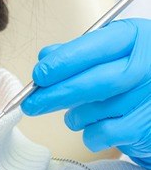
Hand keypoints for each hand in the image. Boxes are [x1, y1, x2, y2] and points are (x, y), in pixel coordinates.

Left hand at [21, 19, 150, 168]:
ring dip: (75, 115)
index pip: (93, 48)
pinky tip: (90, 127)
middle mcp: (147, 64)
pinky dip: (90, 133)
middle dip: (57, 93)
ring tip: (72, 114)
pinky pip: (108, 133)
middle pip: (96, 82)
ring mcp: (150, 96)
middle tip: (31, 103)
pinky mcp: (148, 125)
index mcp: (133, 37)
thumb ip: (76, 51)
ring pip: (99, 109)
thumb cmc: (131, 68)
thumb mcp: (109, 48)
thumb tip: (44, 57)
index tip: (38, 75)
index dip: (62, 62)